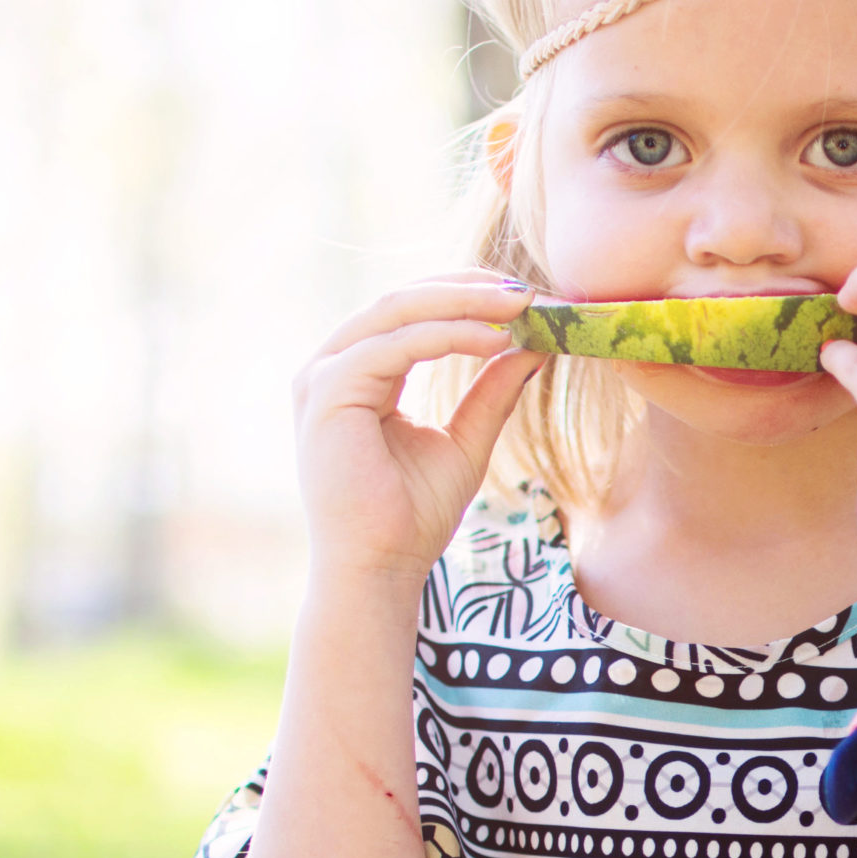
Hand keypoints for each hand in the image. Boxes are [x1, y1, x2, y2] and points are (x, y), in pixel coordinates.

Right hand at [291, 270, 545, 586]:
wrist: (379, 568)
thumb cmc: (412, 516)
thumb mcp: (465, 441)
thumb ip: (491, 393)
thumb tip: (533, 347)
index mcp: (358, 374)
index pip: (411, 314)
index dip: (466, 298)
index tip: (525, 299)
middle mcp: (333, 367)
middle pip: (402, 301)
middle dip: (467, 289)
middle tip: (527, 290)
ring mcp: (323, 377)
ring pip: (397, 312)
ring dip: (462, 303)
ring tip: (520, 306)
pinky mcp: (327, 392)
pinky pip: (394, 346)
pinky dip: (447, 337)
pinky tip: (494, 340)